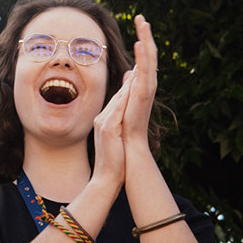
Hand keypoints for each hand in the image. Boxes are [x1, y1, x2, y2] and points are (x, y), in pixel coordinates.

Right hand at [91, 72, 130, 186]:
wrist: (106, 179)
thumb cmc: (115, 163)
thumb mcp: (117, 142)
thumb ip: (119, 129)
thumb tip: (124, 122)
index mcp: (104, 122)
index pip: (118, 100)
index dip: (128, 86)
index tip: (138, 73)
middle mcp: (102, 119)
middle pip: (118, 96)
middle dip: (130, 80)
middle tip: (141, 62)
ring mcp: (103, 123)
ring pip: (118, 99)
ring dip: (129, 84)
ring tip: (139, 70)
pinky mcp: (108, 128)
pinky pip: (117, 109)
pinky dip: (125, 98)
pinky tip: (133, 89)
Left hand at [122, 15, 155, 146]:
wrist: (129, 142)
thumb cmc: (126, 123)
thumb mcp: (125, 98)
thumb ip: (129, 84)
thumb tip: (130, 72)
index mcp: (142, 83)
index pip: (144, 57)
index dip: (143, 40)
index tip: (139, 23)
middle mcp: (147, 83)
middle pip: (149, 53)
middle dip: (145, 34)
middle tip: (141, 16)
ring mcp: (147, 87)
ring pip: (149, 58)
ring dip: (146, 39)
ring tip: (143, 22)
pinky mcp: (143, 93)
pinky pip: (145, 70)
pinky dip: (144, 56)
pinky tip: (140, 43)